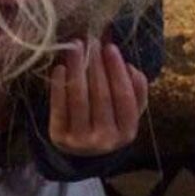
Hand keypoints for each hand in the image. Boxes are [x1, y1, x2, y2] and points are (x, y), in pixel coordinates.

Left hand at [48, 38, 147, 156]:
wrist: (82, 153)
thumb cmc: (108, 122)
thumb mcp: (127, 113)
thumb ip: (136, 91)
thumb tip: (131, 68)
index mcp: (127, 132)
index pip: (124, 97)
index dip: (117, 71)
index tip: (110, 48)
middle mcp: (105, 140)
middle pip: (101, 95)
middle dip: (96, 65)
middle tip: (91, 41)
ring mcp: (81, 141)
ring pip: (79, 98)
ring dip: (77, 69)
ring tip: (75, 47)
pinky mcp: (59, 138)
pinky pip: (58, 107)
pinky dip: (59, 86)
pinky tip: (60, 67)